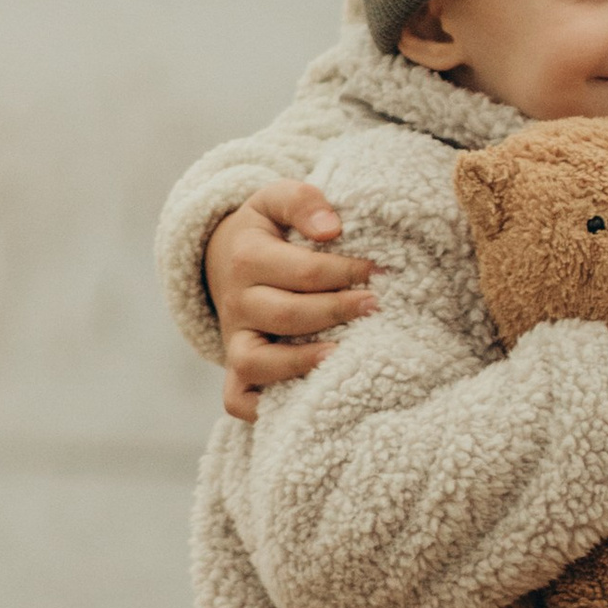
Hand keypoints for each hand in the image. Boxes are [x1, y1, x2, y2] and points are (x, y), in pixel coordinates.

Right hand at [205, 185, 378, 421]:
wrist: (225, 258)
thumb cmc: (268, 230)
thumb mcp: (277, 199)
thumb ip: (302, 201)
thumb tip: (332, 229)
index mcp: (247, 257)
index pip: (305, 271)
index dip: (347, 272)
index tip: (382, 271)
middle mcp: (236, 302)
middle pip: (287, 315)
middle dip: (336, 312)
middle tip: (378, 306)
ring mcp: (233, 340)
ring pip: (257, 362)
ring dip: (301, 363)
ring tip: (342, 355)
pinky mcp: (235, 369)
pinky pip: (238, 399)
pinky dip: (262, 408)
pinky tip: (304, 401)